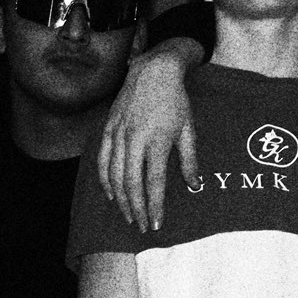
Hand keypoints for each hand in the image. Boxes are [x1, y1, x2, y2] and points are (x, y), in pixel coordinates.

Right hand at [97, 37, 201, 231]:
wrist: (154, 70)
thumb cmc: (176, 101)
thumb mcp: (188, 130)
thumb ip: (189, 161)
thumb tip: (195, 186)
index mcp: (158, 140)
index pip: (154, 182)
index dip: (155, 206)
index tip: (156, 225)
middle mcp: (135, 139)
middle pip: (131, 184)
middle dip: (136, 209)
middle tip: (141, 227)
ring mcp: (119, 133)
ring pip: (114, 175)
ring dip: (120, 199)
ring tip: (128, 216)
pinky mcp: (108, 128)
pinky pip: (102, 159)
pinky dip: (104, 179)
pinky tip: (110, 194)